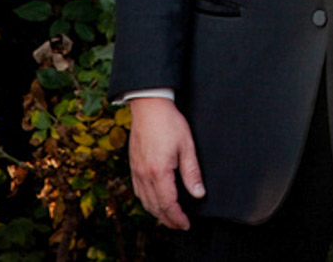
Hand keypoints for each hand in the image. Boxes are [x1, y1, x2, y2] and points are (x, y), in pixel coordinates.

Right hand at [128, 97, 204, 230]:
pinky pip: (138, 192)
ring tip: (170, 218)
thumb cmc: (170, 123)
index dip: (177, 217)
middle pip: (154, 207)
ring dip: (157, 213)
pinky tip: (155, 202)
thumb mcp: (187, 146)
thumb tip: (198, 194)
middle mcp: (144, 175)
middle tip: (180, 226)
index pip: (168, 204)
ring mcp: (136, 172)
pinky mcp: (133, 167)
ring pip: (144, 201)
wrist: (149, 108)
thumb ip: (192, 172)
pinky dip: (147, 202)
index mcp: (158, 172)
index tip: (186, 224)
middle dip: (168, 220)